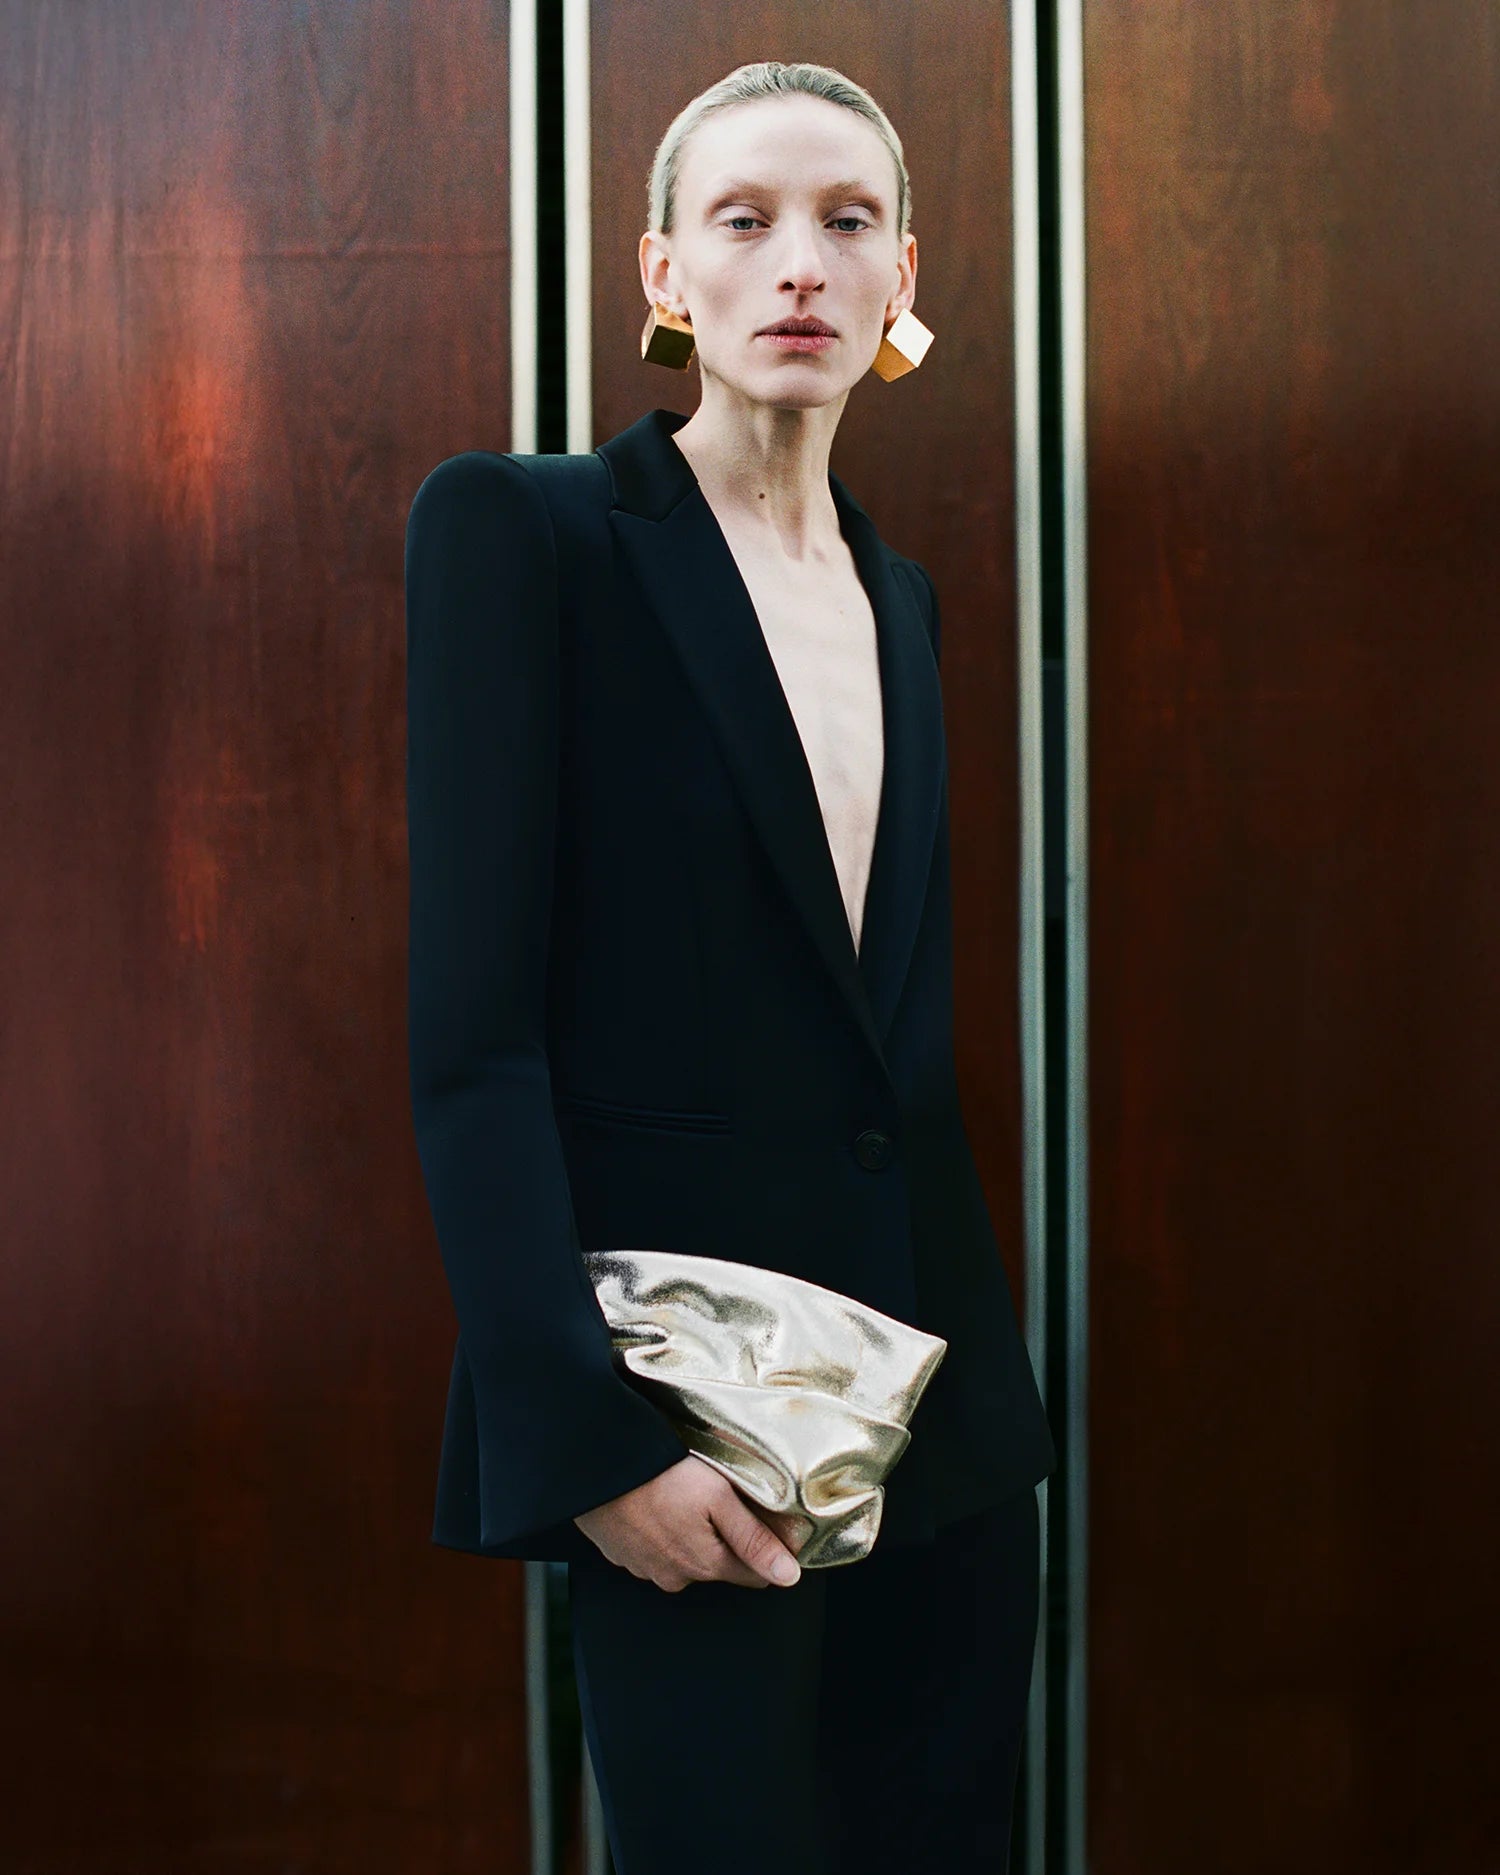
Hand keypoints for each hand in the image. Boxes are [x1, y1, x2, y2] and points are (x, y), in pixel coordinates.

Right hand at [573, 1454, 803, 1591]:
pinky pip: (654, 1552)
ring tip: (683, 1497)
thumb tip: (790, 1577)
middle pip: (718, 1565)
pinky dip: (660, 1533)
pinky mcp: (622, 1557)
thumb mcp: (719, 1497)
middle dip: (725, 1539)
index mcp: (705, 1565)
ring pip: (685, 1560)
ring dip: (690, 1536)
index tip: (762, 1516)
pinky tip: (656, 1505)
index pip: (755, 1575)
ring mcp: (645, 1570)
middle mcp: (676, 1578)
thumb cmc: (661, 1475)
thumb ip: (755, 1538)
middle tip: (718, 1498)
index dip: (766, 1547)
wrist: (596, 1467)